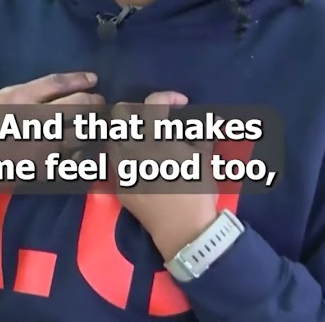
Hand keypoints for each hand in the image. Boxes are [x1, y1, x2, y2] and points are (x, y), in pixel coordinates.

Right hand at [0, 72, 101, 210]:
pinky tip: (82, 148)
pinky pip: (71, 159)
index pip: (58, 84)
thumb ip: (23, 94)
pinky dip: (81, 152)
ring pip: (81, 134)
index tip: (93, 79)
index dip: (80, 80)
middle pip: (78, 107)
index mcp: (18, 99)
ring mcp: (39, 147)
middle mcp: (33, 121)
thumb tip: (54, 90)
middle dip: (95, 104)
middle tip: (99, 104)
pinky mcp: (42, 169)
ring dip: (93, 128)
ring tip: (96, 125)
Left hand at [106, 92, 219, 259]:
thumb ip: (202, 133)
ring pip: (112, 136)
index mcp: (155, 138)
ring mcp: (120, 167)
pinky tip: (140, 162)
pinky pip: (113, 161)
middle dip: (137, 108)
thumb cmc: (197, 191)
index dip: (168, 97)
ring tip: (145, 138)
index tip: (180, 104)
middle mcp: (132, 148)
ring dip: (127, 131)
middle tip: (154, 117)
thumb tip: (212, 119)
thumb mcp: (203, 158)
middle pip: (120, 113)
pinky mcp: (117, 184)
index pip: (153, 102)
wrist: (183, 228)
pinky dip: (124, 155)